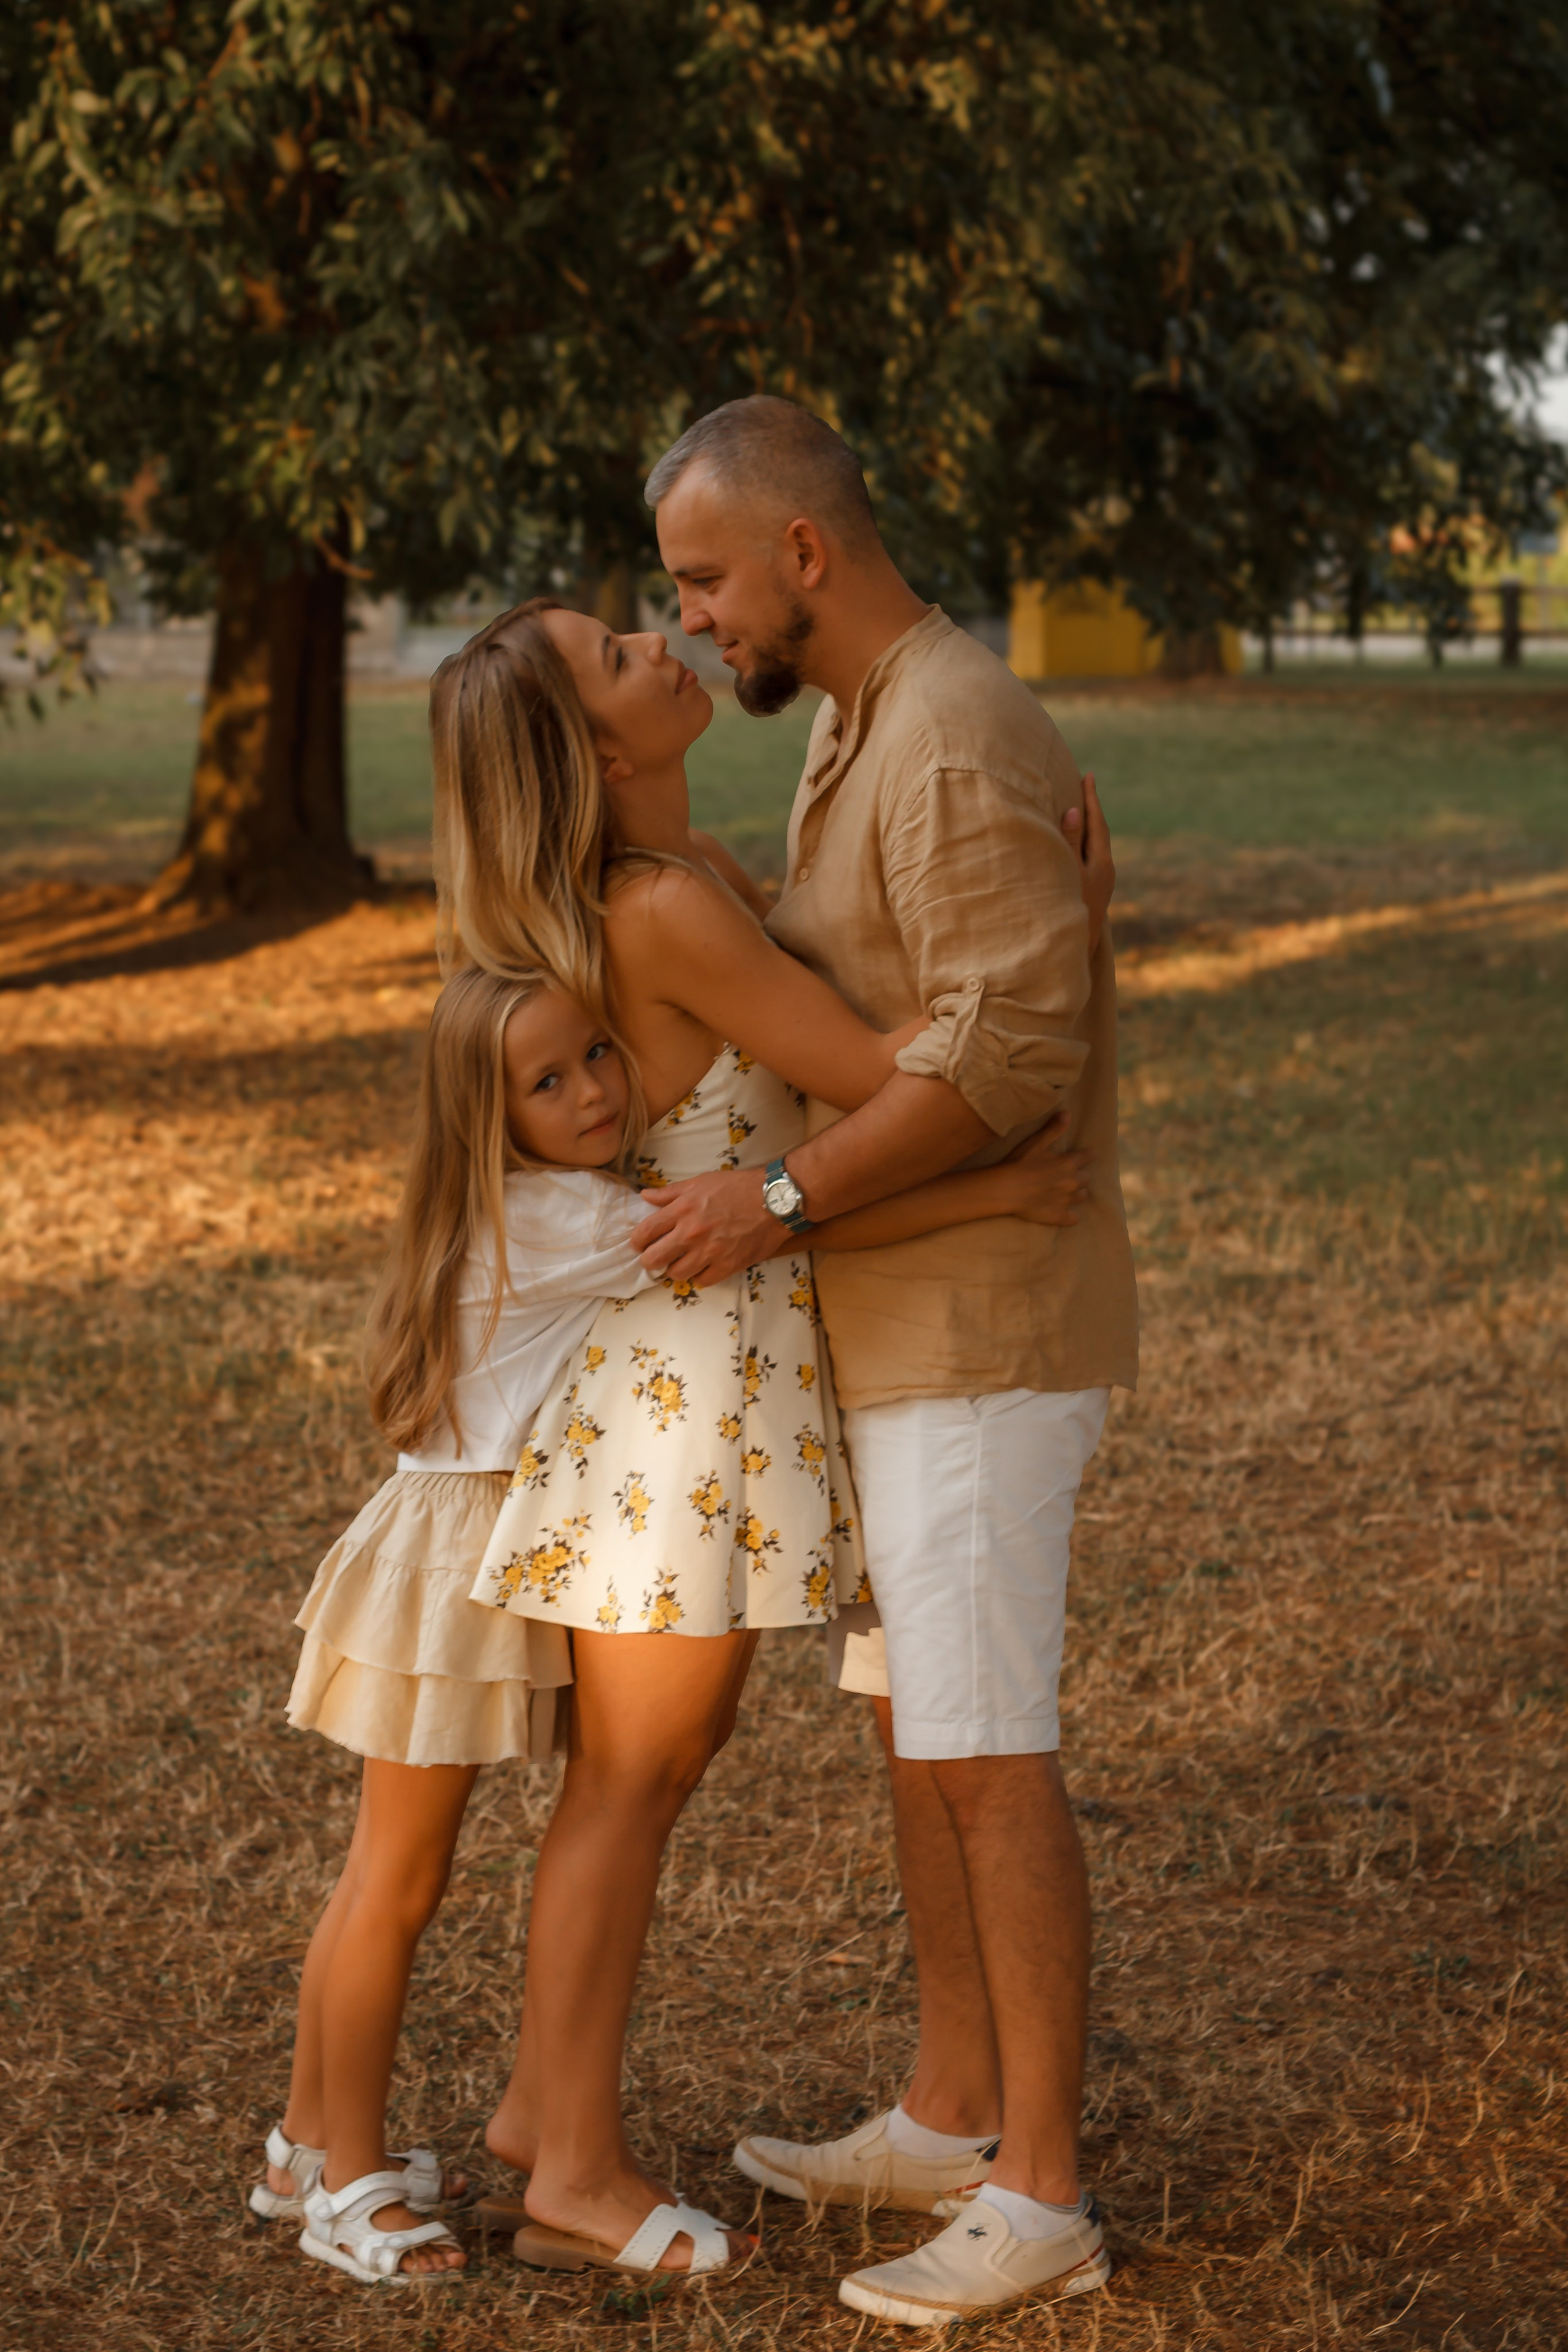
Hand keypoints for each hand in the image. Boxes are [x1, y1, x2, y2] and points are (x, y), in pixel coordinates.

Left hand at [634, 1167, 790, 1285]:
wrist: (773, 1201)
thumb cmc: (737, 1187)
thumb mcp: (700, 1182)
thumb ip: (671, 1192)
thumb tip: (646, 1196)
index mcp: (682, 1210)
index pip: (645, 1232)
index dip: (637, 1241)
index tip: (639, 1244)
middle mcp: (691, 1233)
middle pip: (654, 1259)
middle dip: (650, 1260)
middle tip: (655, 1258)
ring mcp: (709, 1252)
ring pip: (676, 1273)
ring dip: (676, 1268)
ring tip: (682, 1261)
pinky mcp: (727, 1266)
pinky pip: (701, 1281)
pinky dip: (699, 1276)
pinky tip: (703, 1266)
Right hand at [999, 1114, 1091, 1225]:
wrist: (1007, 1189)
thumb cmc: (1019, 1163)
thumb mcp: (1036, 1142)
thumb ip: (1053, 1129)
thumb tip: (1067, 1113)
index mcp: (1068, 1163)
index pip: (1087, 1156)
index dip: (1087, 1155)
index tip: (1089, 1154)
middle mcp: (1072, 1182)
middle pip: (1085, 1178)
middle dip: (1080, 1175)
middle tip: (1071, 1175)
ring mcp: (1067, 1201)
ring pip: (1081, 1196)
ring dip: (1077, 1192)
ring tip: (1068, 1191)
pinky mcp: (1059, 1216)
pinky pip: (1074, 1218)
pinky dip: (1071, 1216)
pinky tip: (1066, 1213)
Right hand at [1062, 770, 1114, 956]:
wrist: (1076, 954)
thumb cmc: (1068, 912)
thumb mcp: (1067, 875)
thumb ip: (1070, 843)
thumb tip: (1076, 810)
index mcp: (1102, 864)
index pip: (1097, 823)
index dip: (1092, 798)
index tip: (1089, 775)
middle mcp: (1106, 871)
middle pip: (1100, 831)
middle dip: (1093, 808)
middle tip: (1087, 784)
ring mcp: (1101, 882)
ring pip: (1096, 845)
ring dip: (1089, 825)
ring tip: (1082, 809)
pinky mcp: (1094, 892)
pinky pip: (1091, 857)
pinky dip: (1085, 842)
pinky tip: (1078, 844)